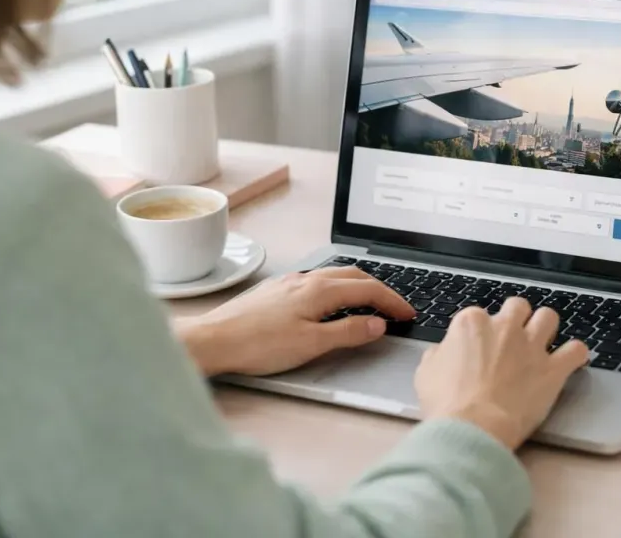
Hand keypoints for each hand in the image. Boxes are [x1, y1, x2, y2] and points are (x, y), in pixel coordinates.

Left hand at [175, 267, 415, 376]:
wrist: (212, 340)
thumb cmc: (257, 344)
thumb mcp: (311, 344)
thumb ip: (348, 332)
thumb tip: (378, 324)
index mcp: (319, 290)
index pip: (368, 289)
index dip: (392, 301)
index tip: (408, 314)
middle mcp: (305, 279)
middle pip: (354, 276)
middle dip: (380, 289)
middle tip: (395, 308)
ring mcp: (289, 282)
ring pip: (334, 276)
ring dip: (357, 286)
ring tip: (370, 303)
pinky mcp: (275, 290)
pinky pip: (316, 282)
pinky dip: (336, 289)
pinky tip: (330, 303)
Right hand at [414, 298, 588, 450]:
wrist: (472, 428)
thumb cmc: (447, 403)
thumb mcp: (426, 373)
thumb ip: (439, 355)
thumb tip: (443, 352)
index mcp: (471, 323)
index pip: (478, 315)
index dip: (480, 333)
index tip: (480, 349)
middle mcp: (504, 327)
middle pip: (517, 307)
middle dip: (516, 319)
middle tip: (512, 339)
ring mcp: (531, 346)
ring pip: (548, 317)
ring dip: (546, 327)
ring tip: (542, 342)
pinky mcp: (553, 369)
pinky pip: (576, 350)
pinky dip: (575, 354)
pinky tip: (570, 360)